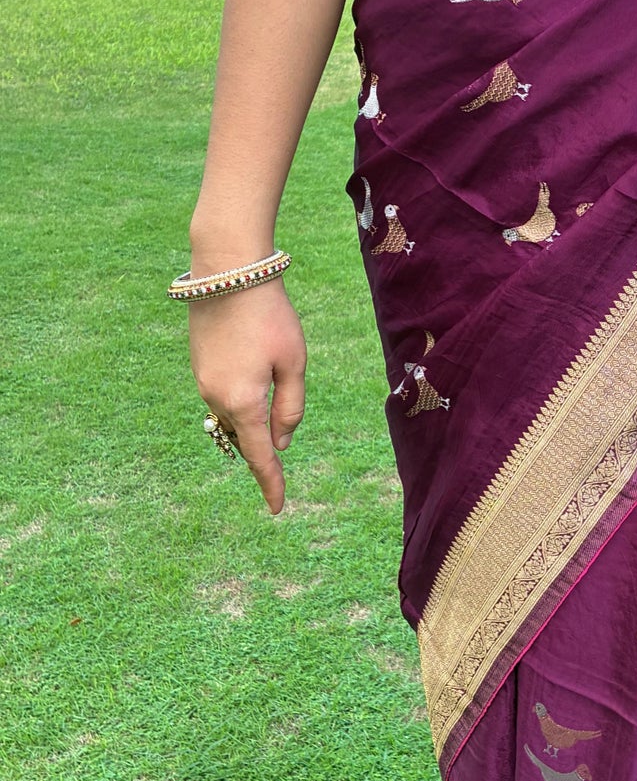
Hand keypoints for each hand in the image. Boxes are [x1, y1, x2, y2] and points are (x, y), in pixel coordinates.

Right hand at [188, 280, 306, 514]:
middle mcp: (216, 399)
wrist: (227, 271)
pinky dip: (239, 405)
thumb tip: (282, 444)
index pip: (262, 456)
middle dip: (263, 452)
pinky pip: (222, 399)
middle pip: (245, 438)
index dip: (272, 483)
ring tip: (270, 428)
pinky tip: (254, 387)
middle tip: (279, 473)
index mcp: (244, 402)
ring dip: (251, 426)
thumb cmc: (269, 315)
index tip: (278, 509)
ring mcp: (203, 383)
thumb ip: (291, 407)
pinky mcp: (198, 367)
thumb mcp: (294, 362)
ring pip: (232, 419)